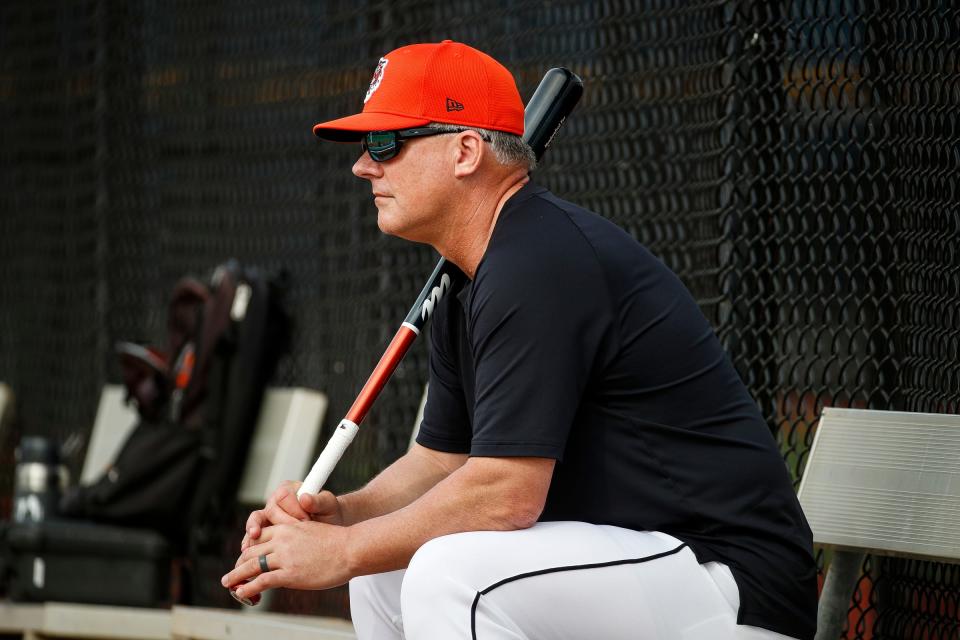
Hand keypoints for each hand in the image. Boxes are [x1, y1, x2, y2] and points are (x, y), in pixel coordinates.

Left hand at [223, 521, 351, 600]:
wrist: (351, 548)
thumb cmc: (338, 541)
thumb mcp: (313, 531)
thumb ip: (297, 538)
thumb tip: (292, 551)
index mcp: (288, 527)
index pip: (259, 536)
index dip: (249, 547)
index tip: (244, 556)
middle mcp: (282, 540)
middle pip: (251, 551)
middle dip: (240, 563)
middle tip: (233, 572)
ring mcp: (285, 556)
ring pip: (251, 565)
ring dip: (236, 575)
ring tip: (228, 582)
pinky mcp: (289, 573)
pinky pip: (261, 580)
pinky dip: (248, 587)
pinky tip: (243, 592)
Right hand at [242, 481, 343, 550]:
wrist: (329, 528)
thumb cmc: (329, 514)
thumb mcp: (328, 505)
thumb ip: (318, 501)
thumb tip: (304, 498)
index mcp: (290, 489)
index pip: (283, 496)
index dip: (293, 509)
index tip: (306, 520)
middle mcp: (276, 500)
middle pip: (270, 510)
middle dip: (283, 524)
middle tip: (297, 534)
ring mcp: (268, 515)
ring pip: (256, 520)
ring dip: (254, 530)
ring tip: (254, 537)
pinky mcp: (265, 530)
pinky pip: (254, 534)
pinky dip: (251, 541)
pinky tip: (250, 550)